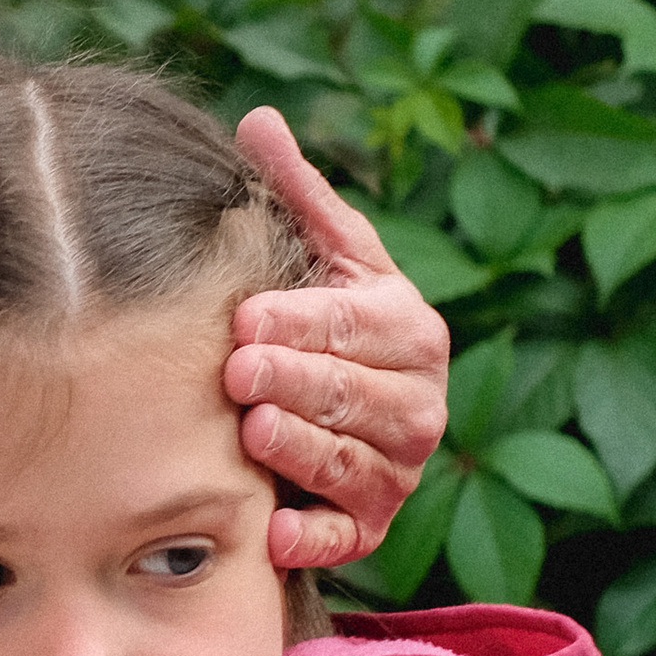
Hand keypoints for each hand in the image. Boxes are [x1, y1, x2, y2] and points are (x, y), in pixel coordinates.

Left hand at [224, 107, 448, 570]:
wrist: (346, 411)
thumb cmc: (327, 318)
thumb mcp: (323, 255)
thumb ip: (296, 195)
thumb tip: (256, 119)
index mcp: (407, 327)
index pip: (352, 325)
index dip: (300, 322)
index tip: (244, 318)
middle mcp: (418, 401)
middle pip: (352, 393)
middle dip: (295, 381)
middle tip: (238, 372)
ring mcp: (400, 468)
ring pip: (351, 460)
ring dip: (302, 450)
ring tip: (254, 432)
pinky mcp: (373, 524)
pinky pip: (349, 535)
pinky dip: (314, 536)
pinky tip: (275, 531)